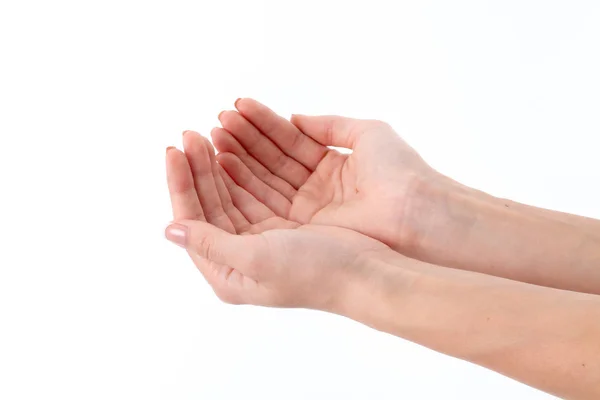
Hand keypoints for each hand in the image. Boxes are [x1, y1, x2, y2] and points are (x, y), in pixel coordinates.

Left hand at [165, 131, 390, 308]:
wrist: (368, 273)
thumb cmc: (316, 273)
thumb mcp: (257, 260)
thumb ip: (211, 244)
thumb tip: (169, 230)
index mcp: (227, 272)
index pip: (193, 220)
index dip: (181, 184)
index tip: (174, 150)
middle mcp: (239, 256)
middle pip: (209, 204)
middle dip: (198, 168)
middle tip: (191, 133)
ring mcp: (260, 239)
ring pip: (229, 194)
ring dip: (218, 164)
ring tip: (210, 133)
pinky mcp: (281, 225)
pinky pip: (252, 191)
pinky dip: (242, 170)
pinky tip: (233, 152)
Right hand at [211, 98, 448, 253]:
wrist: (416, 214)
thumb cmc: (400, 172)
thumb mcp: (366, 133)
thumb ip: (328, 125)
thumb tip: (294, 117)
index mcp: (332, 164)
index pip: (289, 141)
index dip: (263, 124)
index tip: (236, 107)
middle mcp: (316, 187)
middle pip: (272, 160)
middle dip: (244, 139)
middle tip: (217, 121)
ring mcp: (308, 209)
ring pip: (265, 179)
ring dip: (239, 157)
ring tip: (215, 136)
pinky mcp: (302, 228)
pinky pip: (267, 200)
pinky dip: (245, 182)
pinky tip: (224, 162)